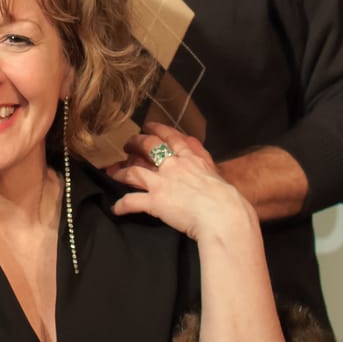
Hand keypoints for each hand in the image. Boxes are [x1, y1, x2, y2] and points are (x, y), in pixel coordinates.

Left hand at [105, 122, 257, 244]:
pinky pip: (131, 201)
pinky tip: (116, 208)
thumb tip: (202, 160)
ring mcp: (162, 183)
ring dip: (121, 172)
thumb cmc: (228, 200)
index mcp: (192, 159)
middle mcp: (174, 166)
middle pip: (149, 146)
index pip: (172, 137)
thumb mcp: (218, 175)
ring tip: (113, 173)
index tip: (149, 126)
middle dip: (135, 143)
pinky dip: (121, 205)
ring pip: (134, 171)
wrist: (224, 215)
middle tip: (127, 144)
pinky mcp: (155, 201)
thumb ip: (206, 164)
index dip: (158, 129)